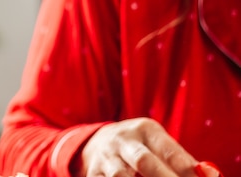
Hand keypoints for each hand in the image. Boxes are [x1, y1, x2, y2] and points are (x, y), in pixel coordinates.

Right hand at [77, 117, 199, 176]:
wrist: (98, 142)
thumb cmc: (141, 147)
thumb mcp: (158, 143)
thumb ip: (180, 159)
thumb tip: (207, 174)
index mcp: (144, 129)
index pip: (168, 150)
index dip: (185, 169)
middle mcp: (122, 140)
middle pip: (143, 161)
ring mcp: (105, 158)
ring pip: (120, 175)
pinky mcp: (93, 173)